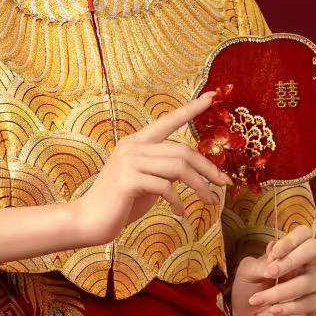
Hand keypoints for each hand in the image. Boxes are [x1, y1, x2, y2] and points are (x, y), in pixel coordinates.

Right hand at [70, 90, 230, 246]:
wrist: (90, 219)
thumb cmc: (121, 201)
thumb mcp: (147, 180)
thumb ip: (164, 168)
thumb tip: (191, 168)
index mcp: (136, 141)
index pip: (168, 120)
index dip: (191, 108)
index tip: (213, 96)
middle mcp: (132, 146)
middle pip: (183, 150)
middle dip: (209, 168)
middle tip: (225, 184)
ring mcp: (128, 161)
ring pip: (178, 168)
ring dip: (200, 187)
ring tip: (211, 202)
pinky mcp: (128, 180)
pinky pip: (166, 187)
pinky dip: (178, 202)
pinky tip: (179, 213)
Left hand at [229, 224, 315, 315]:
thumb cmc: (250, 287)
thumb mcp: (247, 272)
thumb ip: (261, 262)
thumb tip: (274, 252)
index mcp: (291, 249)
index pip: (303, 234)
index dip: (291, 240)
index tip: (274, 253)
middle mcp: (308, 262)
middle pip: (314, 249)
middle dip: (291, 260)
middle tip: (269, 274)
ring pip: (308, 281)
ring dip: (280, 292)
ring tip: (258, 299)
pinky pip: (309, 303)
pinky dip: (288, 308)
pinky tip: (273, 310)